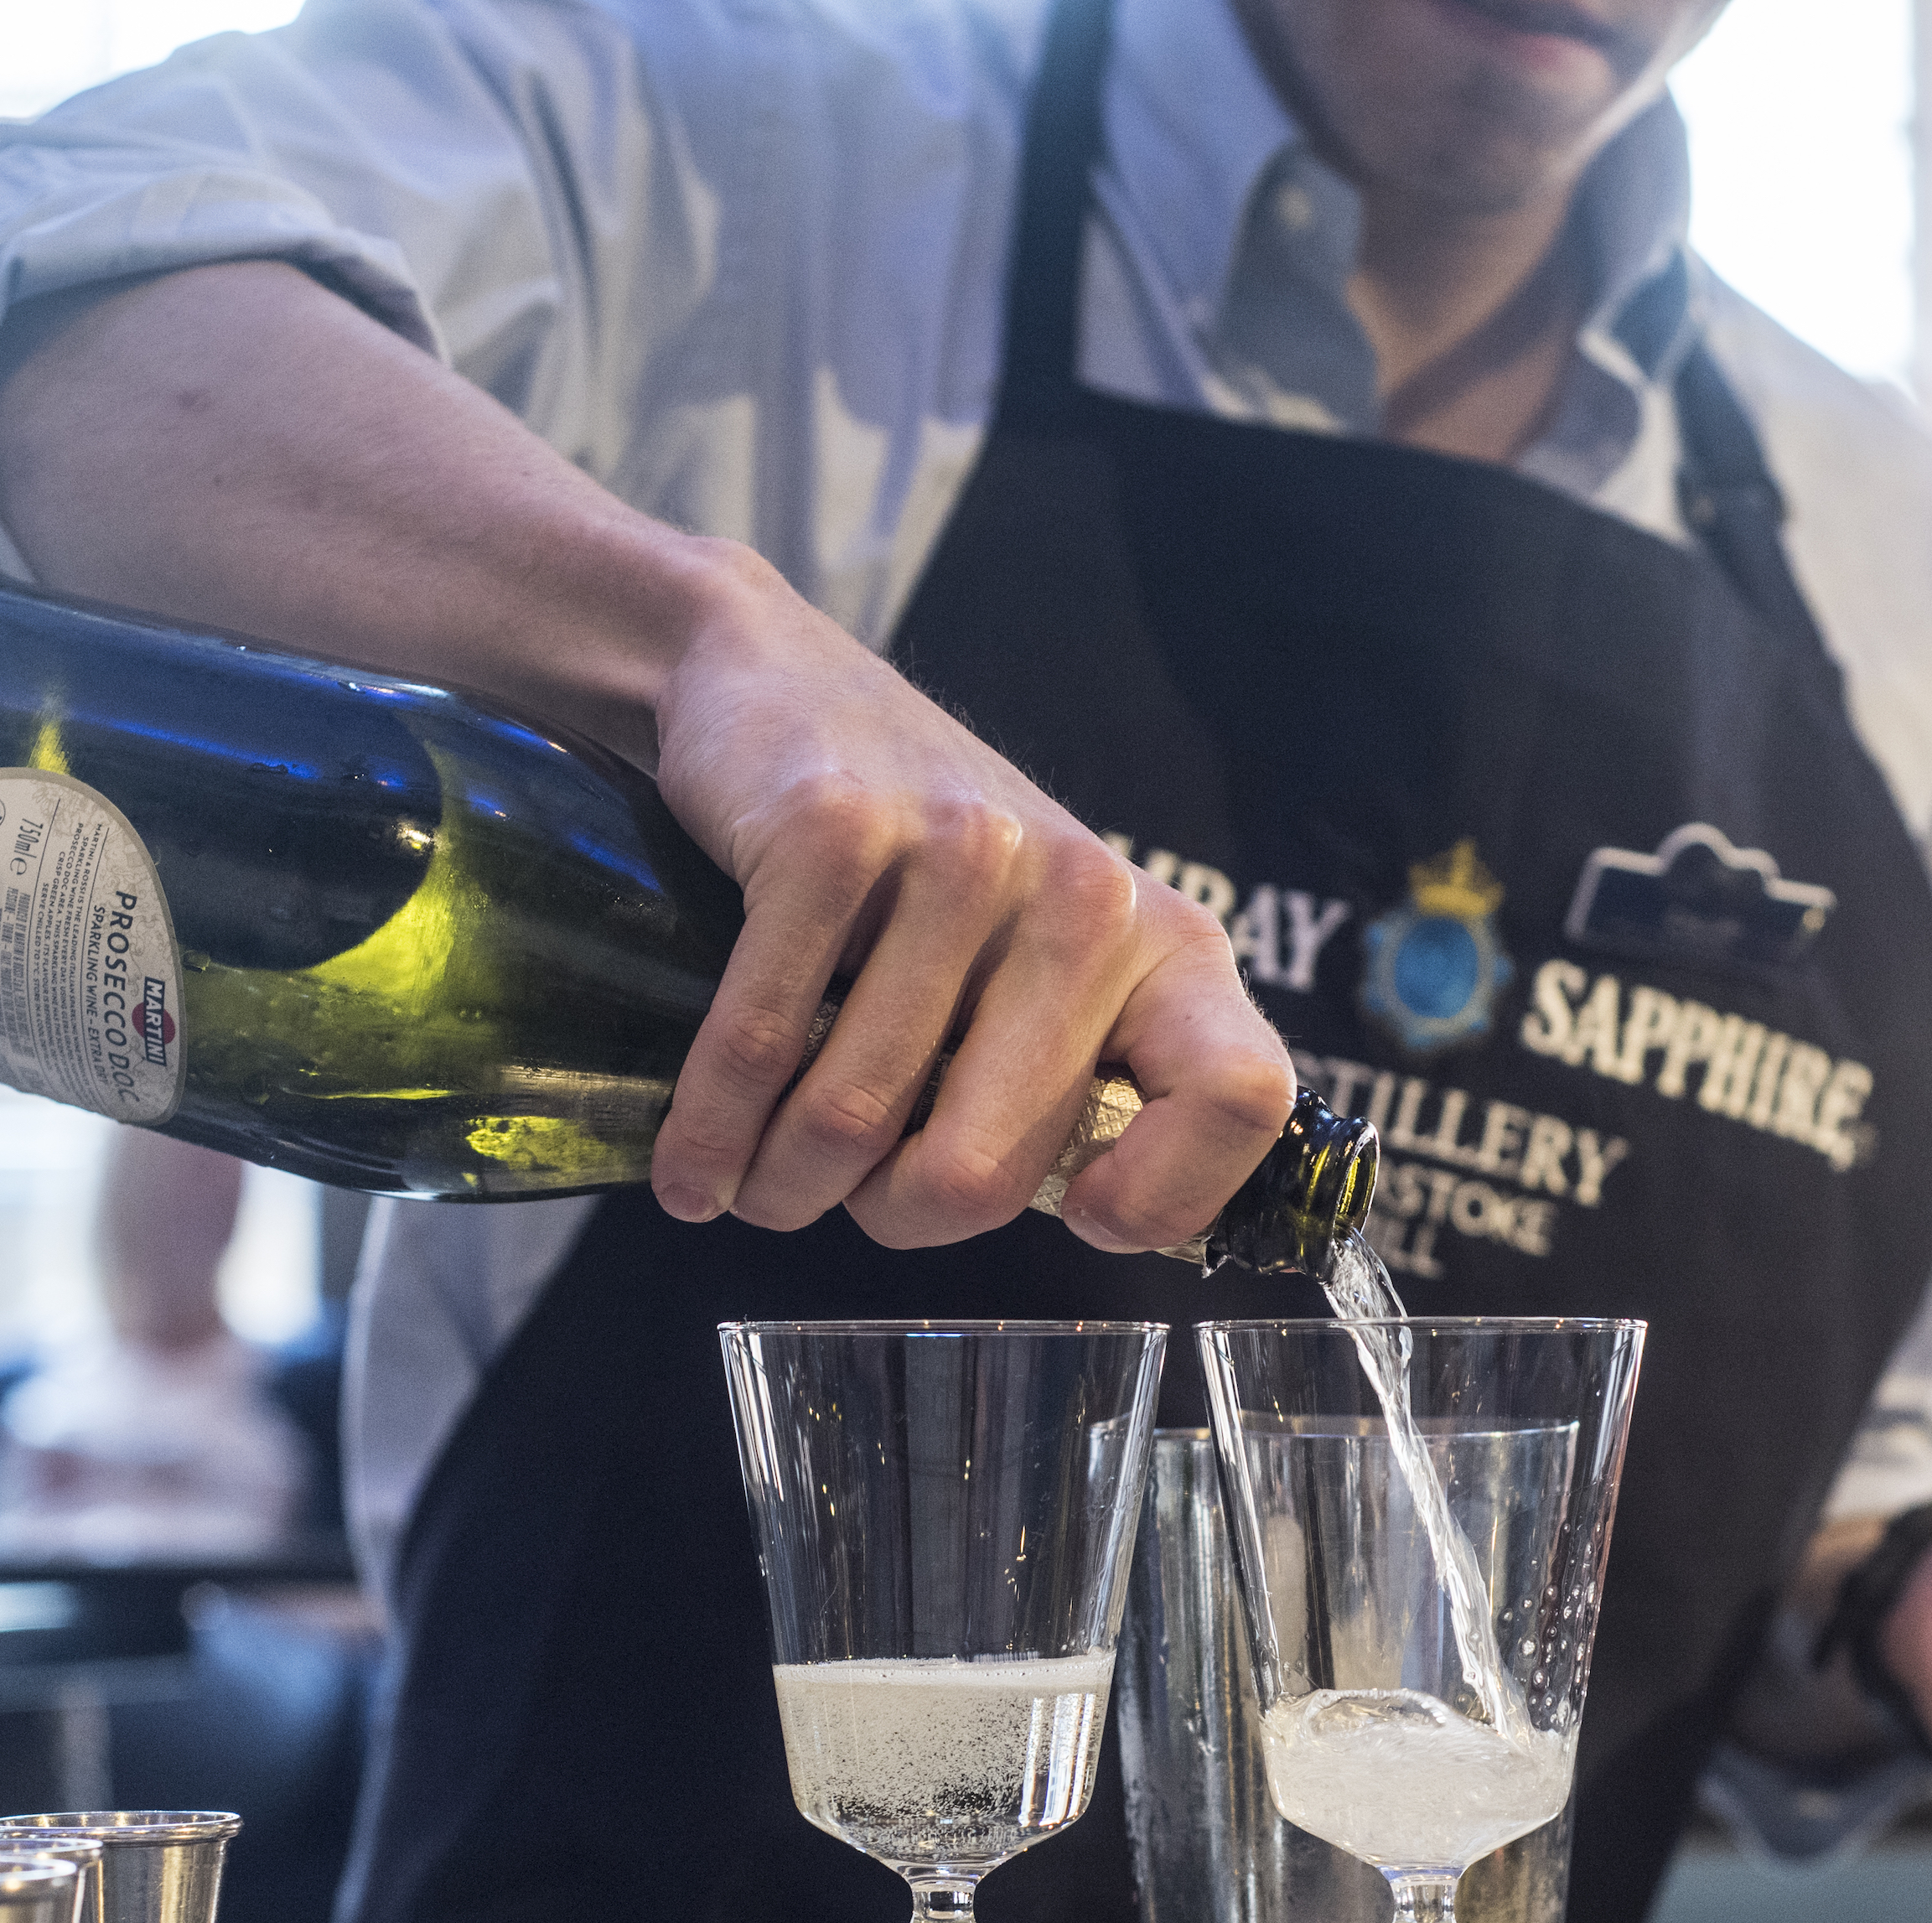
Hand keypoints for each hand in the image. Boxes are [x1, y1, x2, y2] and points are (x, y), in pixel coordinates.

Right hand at [639, 555, 1300, 1250]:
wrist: (772, 685)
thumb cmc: (913, 874)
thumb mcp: (1033, 963)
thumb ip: (1072, 1079)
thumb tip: (1087, 1227)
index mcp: (1161, 944)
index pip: (1241, 1098)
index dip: (1167, 1198)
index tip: (1081, 1218)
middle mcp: (1084, 897)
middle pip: (989, 1171)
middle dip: (891, 1218)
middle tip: (842, 1200)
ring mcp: (960, 857)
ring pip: (854, 1124)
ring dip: (782, 1186)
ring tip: (751, 1182)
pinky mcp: (831, 833)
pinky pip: (761, 1047)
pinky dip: (710, 1132)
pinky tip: (690, 1164)